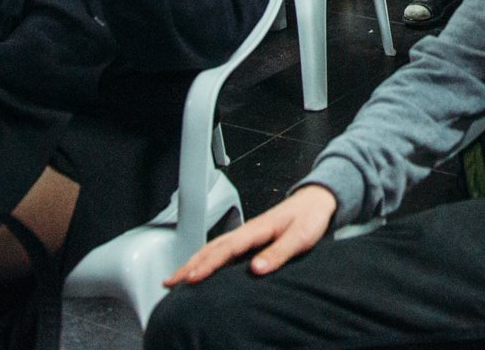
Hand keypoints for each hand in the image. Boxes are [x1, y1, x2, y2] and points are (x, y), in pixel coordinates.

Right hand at [165, 185, 336, 286]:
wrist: (315, 202)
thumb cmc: (308, 218)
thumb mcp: (300, 237)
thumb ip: (279, 252)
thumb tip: (257, 269)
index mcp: (256, 229)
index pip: (227, 249)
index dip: (208, 264)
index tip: (192, 278)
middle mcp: (246, 230)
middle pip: (211, 248)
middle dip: (189, 265)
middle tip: (169, 281)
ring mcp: (245, 234)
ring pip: (212, 248)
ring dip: (192, 262)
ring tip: (175, 278)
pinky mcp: (248, 239)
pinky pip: (221, 250)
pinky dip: (204, 260)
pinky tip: (198, 270)